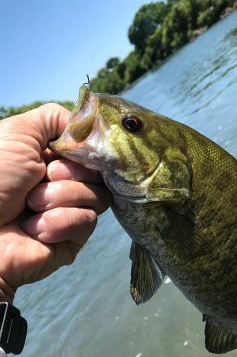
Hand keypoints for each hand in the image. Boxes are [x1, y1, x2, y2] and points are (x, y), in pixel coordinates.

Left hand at [0, 103, 110, 301]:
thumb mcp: (18, 132)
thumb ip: (54, 118)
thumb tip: (87, 123)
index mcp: (50, 158)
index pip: (90, 149)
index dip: (86, 149)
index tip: (74, 150)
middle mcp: (63, 183)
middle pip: (99, 172)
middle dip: (70, 174)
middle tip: (43, 178)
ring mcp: (69, 210)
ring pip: (98, 196)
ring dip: (61, 198)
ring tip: (31, 206)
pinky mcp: (73, 238)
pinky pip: (87, 221)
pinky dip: (59, 222)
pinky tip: (34, 228)